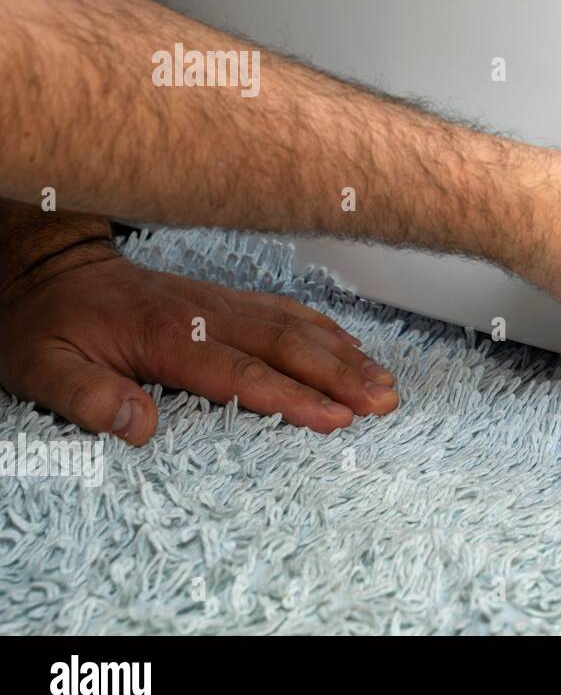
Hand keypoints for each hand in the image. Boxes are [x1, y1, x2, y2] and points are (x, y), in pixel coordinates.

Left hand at [0, 240, 398, 444]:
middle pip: (287, 344)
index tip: (335, 419)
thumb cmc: (43, 322)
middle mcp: (204, 313)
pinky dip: (326, 331)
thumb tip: (140, 428)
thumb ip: (87, 396)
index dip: (291, 397)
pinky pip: (286, 311)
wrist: (45, 266)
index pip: (241, 372)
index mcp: (165, 335)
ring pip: (296, 324)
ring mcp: (219, 302)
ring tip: (385, 385)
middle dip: (341, 375)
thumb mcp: (40, 366)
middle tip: (384, 403)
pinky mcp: (224, 299)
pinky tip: (352, 350)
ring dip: (344, 355)